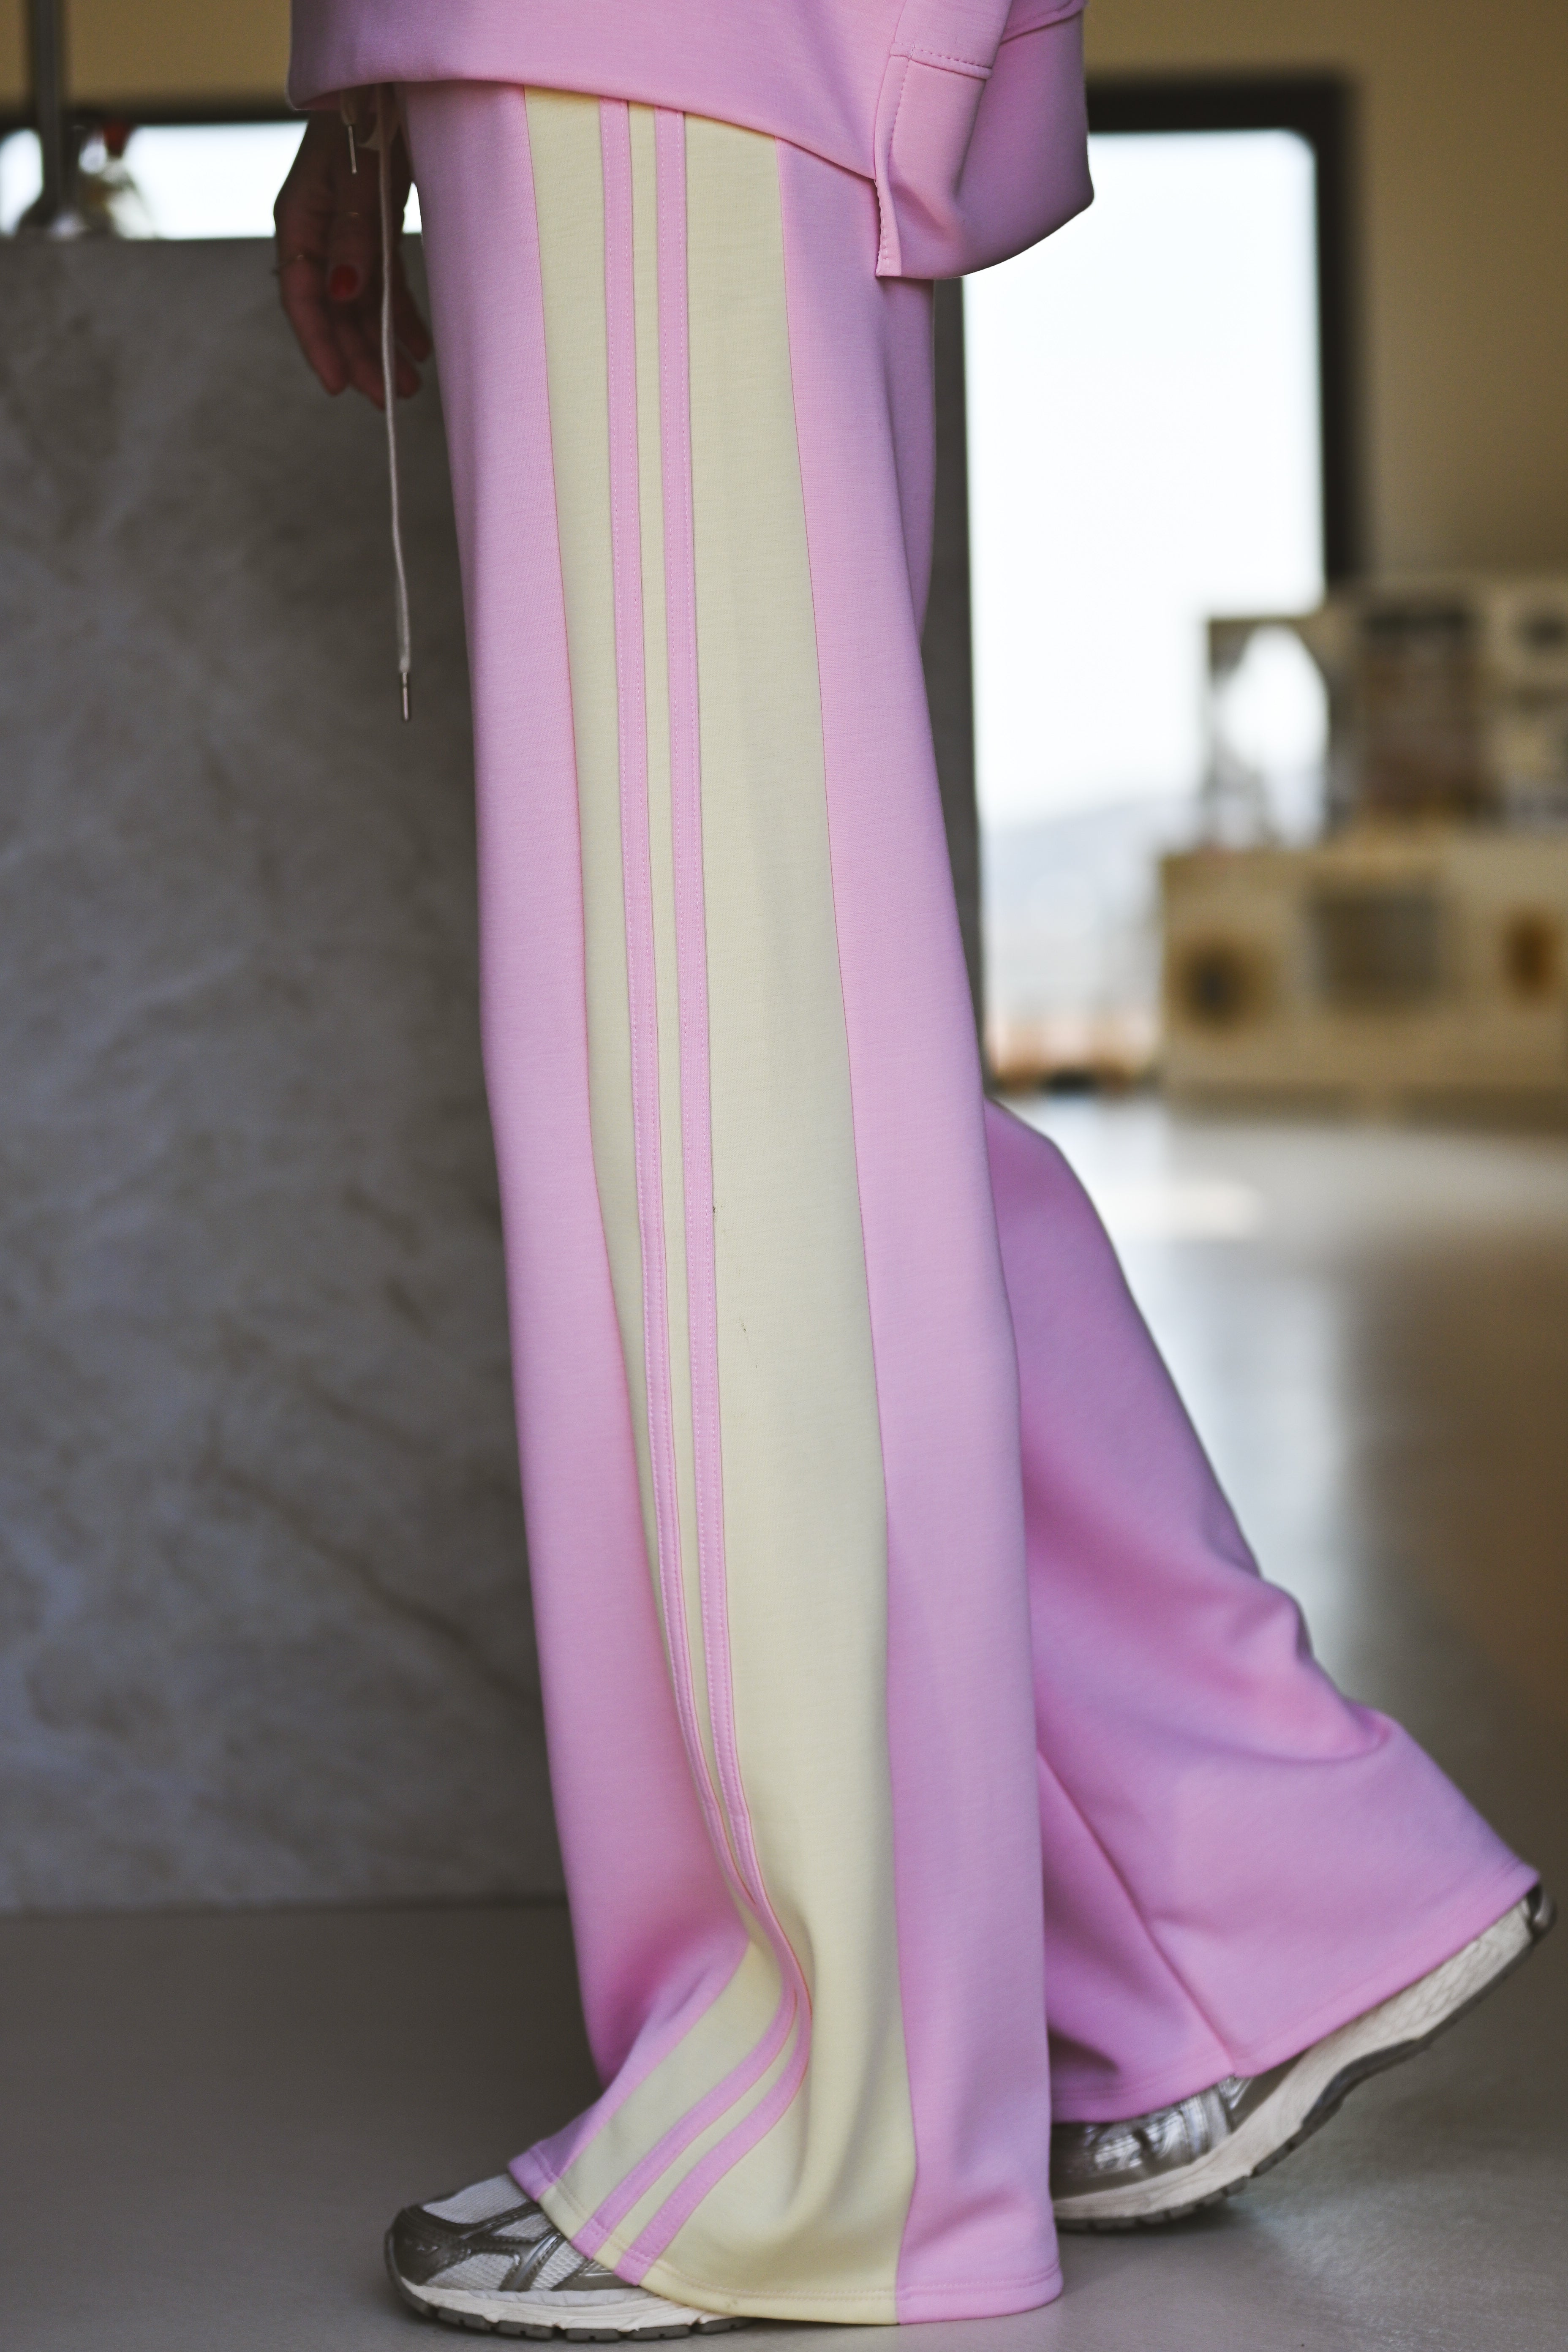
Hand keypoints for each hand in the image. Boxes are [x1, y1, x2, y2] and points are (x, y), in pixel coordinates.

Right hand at [273, 98, 431, 406]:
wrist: (391, 87)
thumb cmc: (369, 123)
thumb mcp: (359, 178)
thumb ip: (353, 235)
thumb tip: (346, 293)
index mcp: (300, 219)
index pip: (301, 295)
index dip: (319, 343)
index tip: (340, 385)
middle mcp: (319, 235)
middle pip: (333, 310)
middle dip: (359, 356)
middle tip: (388, 398)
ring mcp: (347, 237)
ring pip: (360, 305)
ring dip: (382, 345)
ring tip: (410, 384)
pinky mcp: (373, 234)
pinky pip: (384, 286)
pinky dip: (400, 316)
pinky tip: (420, 347)